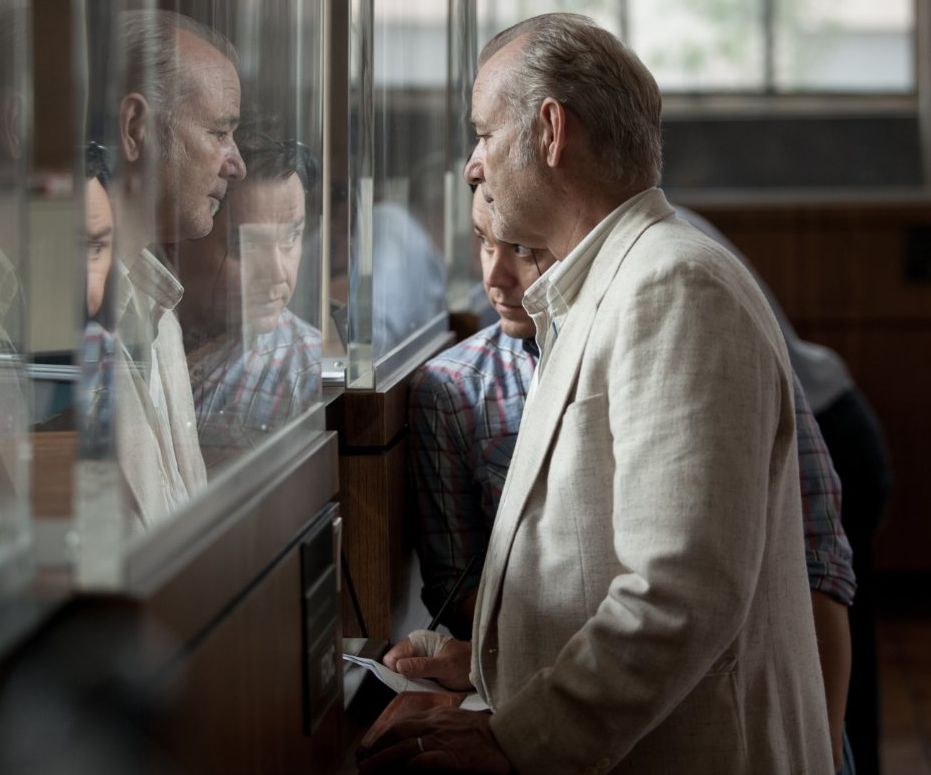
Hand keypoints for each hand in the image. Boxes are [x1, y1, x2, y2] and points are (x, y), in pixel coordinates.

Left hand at [358, 707, 512, 773]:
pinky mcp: (448, 758)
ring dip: (381, 762)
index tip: (371, 746)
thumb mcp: (458, 721)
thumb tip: (420, 738)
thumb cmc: (486, 733)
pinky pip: (420, 763)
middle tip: (362, 762)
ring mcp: (440, 740)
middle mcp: (435, 725)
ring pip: (402, 749)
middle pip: (397, 734)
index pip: (403, 722)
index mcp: (437, 715)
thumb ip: (439, 725)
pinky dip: (405, 770)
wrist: (507, 738)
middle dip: (376, 748)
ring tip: (367, 772)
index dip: (383, 735)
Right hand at [384, 630, 472, 690]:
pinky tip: (425, 689)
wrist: (480, 670)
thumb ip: (422, 666)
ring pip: (402, 674)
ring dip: (409, 683)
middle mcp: (415, 649)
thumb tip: (398, 666)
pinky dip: (415, 686)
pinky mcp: (422, 671)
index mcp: (417, 641)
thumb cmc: (466, 664)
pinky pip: (411, 680)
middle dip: (401, 678)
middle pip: (395, 666)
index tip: (403, 681)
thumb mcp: (445, 666)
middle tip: (416, 686)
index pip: (392, 656)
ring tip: (424, 687)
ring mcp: (418, 660)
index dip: (394, 670)